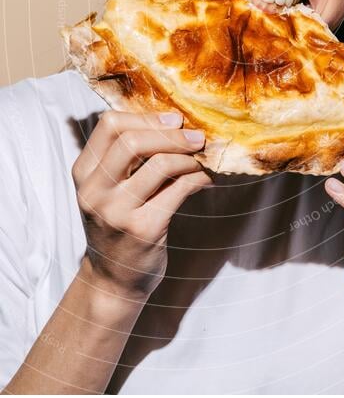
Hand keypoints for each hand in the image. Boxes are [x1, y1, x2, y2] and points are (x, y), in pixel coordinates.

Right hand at [72, 110, 212, 302]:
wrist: (113, 280)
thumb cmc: (118, 225)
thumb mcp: (109, 189)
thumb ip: (128, 158)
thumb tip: (174, 121)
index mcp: (84, 173)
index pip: (110, 125)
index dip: (146, 117)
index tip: (173, 120)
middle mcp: (95, 191)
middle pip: (132, 141)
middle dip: (172, 134)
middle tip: (197, 137)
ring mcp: (117, 212)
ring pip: (160, 164)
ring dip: (189, 157)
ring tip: (203, 158)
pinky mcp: (143, 230)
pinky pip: (179, 190)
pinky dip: (199, 179)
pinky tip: (206, 179)